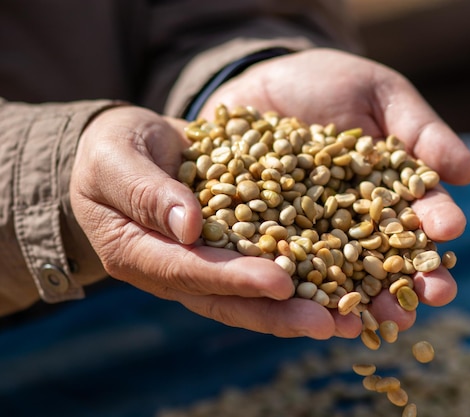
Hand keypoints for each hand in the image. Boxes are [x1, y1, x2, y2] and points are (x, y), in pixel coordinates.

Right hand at [71, 106, 357, 339]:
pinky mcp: (227, 249)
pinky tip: (344, 281)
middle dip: (280, 314)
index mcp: (138, 253)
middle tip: (330, 324)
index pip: (190, 272)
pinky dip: (302, 275)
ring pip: (251, 296)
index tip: (281, 283)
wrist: (123, 152)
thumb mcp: (116, 159)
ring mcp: (203, 264)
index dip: (235, 280)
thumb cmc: (110, 152)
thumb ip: (146, 191)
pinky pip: (264, 265)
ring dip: (300, 308)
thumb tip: (190, 225)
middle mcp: (175, 270)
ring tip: (350, 319)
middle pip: (229, 300)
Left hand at [201, 48, 469, 329]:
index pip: (420, 214)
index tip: (449, 230)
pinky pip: (285, 266)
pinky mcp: (270, 236)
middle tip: (427, 301)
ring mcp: (312, 232)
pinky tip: (310, 309)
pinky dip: (298, 290)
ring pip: (340, 276)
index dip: (437, 224)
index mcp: (389, 192)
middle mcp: (355, 222)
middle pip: (387, 260)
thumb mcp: (380, 95)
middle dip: (408, 282)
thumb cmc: (330, 82)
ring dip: (360, 302)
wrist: (264, 76)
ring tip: (376, 321)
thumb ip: (421, 131)